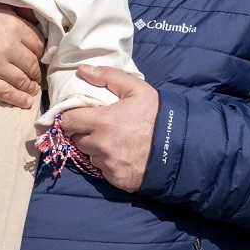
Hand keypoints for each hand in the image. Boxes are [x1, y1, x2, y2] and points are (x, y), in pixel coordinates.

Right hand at [0, 0, 43, 108]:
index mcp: (12, 25)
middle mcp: (8, 46)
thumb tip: (33, 18)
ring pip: (23, 81)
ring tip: (31, 88)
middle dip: (36, 71)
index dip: (39, 52)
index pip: (38, 44)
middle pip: (33, 64)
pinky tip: (25, 101)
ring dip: (30, 86)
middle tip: (36, 75)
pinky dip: (19, 99)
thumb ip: (15, 10)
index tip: (39, 57)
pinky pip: (7, 93)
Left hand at [59, 65, 157, 192]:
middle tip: (98, 126)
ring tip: (112, 140)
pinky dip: (107, 163)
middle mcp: (101, 146)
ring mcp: (108, 165)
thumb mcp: (136, 89)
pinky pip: (102, 170)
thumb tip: (82, 69)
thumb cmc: (157, 115)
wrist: (181, 147)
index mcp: (103, 122)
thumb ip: (107, 76)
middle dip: (82, 132)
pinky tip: (121, 154)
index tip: (76, 115)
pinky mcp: (116, 179)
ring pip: (89, 155)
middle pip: (76, 139)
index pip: (68, 121)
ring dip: (94, 148)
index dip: (70, 117)